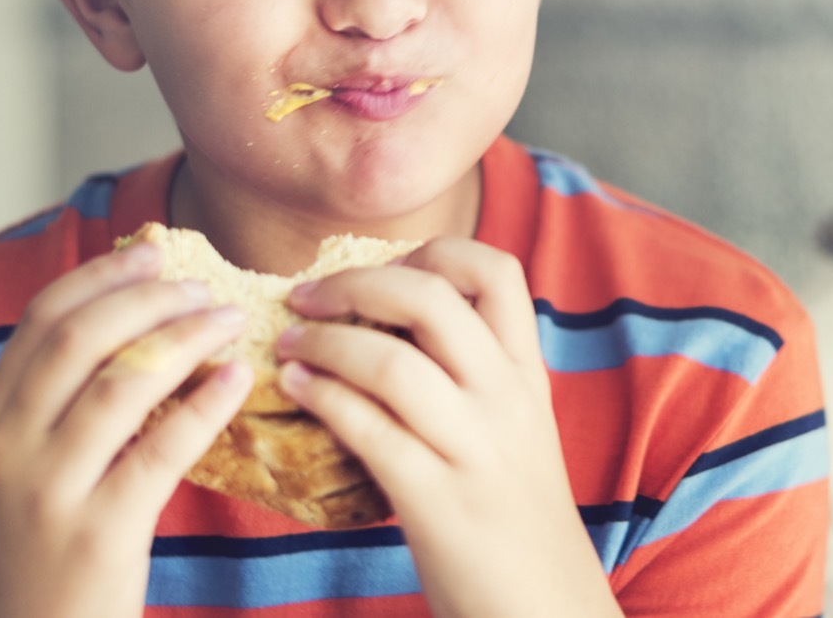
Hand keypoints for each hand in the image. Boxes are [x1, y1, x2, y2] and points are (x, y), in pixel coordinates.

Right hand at [0, 243, 252, 617]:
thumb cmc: (43, 555)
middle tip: (202, 285)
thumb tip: (134, 339)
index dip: (100, 277)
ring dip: (183, 337)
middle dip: (146, 298)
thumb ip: (58, 408)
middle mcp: (9, 445)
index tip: (152, 254)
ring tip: (230, 320)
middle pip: (79, 337)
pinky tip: (237, 378)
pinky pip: (159, 449)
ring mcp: (48, 488)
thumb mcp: (27, 471)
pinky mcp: (98, 532)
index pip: (41, 320)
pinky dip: (203, 403)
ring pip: (120, 381)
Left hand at [275, 238, 620, 616]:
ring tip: (288, 343)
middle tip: (306, 295)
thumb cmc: (512, 513)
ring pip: (391, 362)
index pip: (494, 270)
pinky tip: (295, 387)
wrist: (544, 607)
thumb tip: (383, 323)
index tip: (380, 268)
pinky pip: (368, 430)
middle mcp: (506, 400)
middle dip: (354, 283)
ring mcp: (474, 450)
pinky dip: (321, 396)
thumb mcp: (513, 427)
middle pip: (430, 297)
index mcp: (525, 374)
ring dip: (324, 341)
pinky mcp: (437, 501)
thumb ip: (470, 374)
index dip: (429, 250)